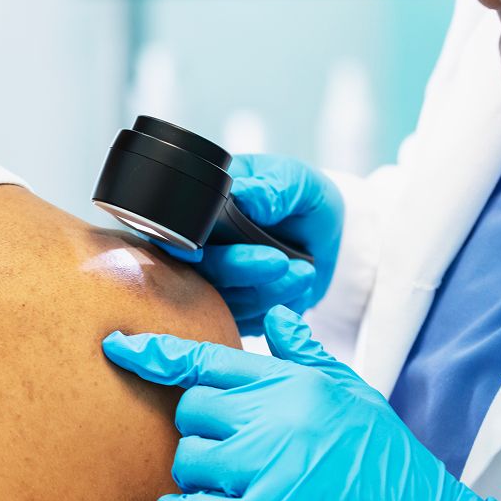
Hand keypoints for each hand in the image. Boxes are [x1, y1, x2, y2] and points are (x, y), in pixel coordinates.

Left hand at [102, 307, 500, 500]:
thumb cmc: (389, 465)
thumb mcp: (354, 394)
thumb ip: (306, 356)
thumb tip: (279, 316)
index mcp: (296, 384)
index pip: (209, 359)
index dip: (158, 353)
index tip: (120, 346)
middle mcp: (276, 418)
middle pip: (191, 409)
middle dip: (197, 428)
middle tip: (223, 445)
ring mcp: (266, 467)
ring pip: (187, 457)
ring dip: (196, 472)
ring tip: (229, 482)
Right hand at [161, 155, 343, 335]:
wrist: (323, 227)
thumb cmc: (298, 195)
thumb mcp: (292, 180)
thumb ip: (272, 188)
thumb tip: (246, 196)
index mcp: (204, 211)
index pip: (177, 233)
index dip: (179, 246)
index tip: (196, 254)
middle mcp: (204, 249)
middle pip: (200, 272)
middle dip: (237, 268)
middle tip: (279, 261)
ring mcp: (220, 282)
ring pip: (226, 302)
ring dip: (267, 291)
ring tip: (305, 270)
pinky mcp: (240, 308)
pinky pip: (249, 320)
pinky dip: (277, 305)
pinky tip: (301, 283)